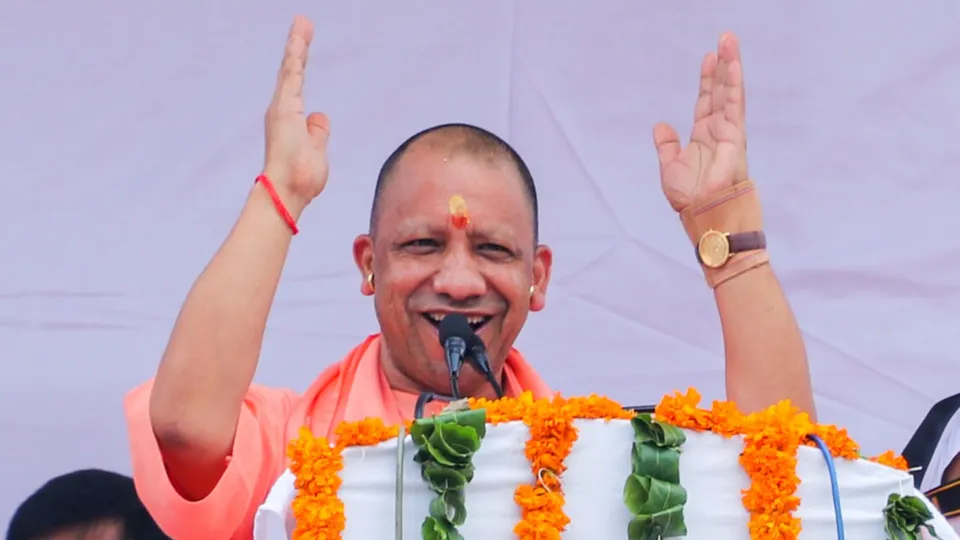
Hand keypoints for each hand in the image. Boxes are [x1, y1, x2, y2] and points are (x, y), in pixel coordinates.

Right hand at [262, 16, 329, 211]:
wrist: (288, 191)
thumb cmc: (302, 178)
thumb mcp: (317, 150)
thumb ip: (318, 131)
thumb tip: (320, 116)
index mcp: (290, 119)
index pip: (298, 85)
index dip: (301, 64)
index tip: (303, 45)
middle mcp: (283, 110)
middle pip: (292, 72)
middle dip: (297, 46)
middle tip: (303, 23)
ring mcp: (282, 109)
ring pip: (291, 70)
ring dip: (297, 45)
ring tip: (303, 23)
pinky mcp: (284, 109)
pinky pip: (292, 78)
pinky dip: (295, 59)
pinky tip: (299, 41)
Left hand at [654, 33, 747, 211]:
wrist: (703, 215)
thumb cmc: (690, 198)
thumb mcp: (670, 168)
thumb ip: (667, 146)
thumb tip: (660, 126)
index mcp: (703, 137)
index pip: (706, 101)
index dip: (707, 80)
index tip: (708, 58)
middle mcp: (718, 131)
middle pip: (721, 91)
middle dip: (723, 65)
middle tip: (725, 39)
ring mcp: (728, 133)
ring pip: (730, 93)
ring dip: (731, 68)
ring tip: (730, 43)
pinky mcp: (735, 138)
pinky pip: (734, 107)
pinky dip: (734, 87)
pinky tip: (733, 68)